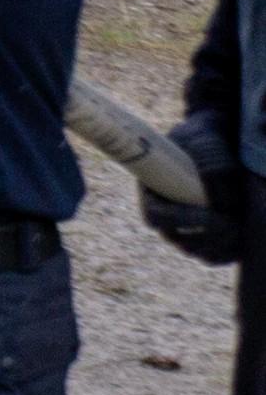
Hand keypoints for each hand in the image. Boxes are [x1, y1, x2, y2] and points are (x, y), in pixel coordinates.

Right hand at [142, 111, 244, 265]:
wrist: (219, 141)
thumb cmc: (206, 138)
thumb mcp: (206, 143)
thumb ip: (212, 168)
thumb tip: (223, 206)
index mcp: (151, 192)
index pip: (158, 217)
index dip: (184, 220)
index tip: (214, 214)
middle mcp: (164, 215)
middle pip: (179, 239)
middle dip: (208, 236)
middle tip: (233, 224)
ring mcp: (183, 228)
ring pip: (196, 250)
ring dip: (219, 245)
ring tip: (240, 229)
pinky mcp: (204, 237)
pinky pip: (212, 256)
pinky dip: (227, 254)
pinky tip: (242, 244)